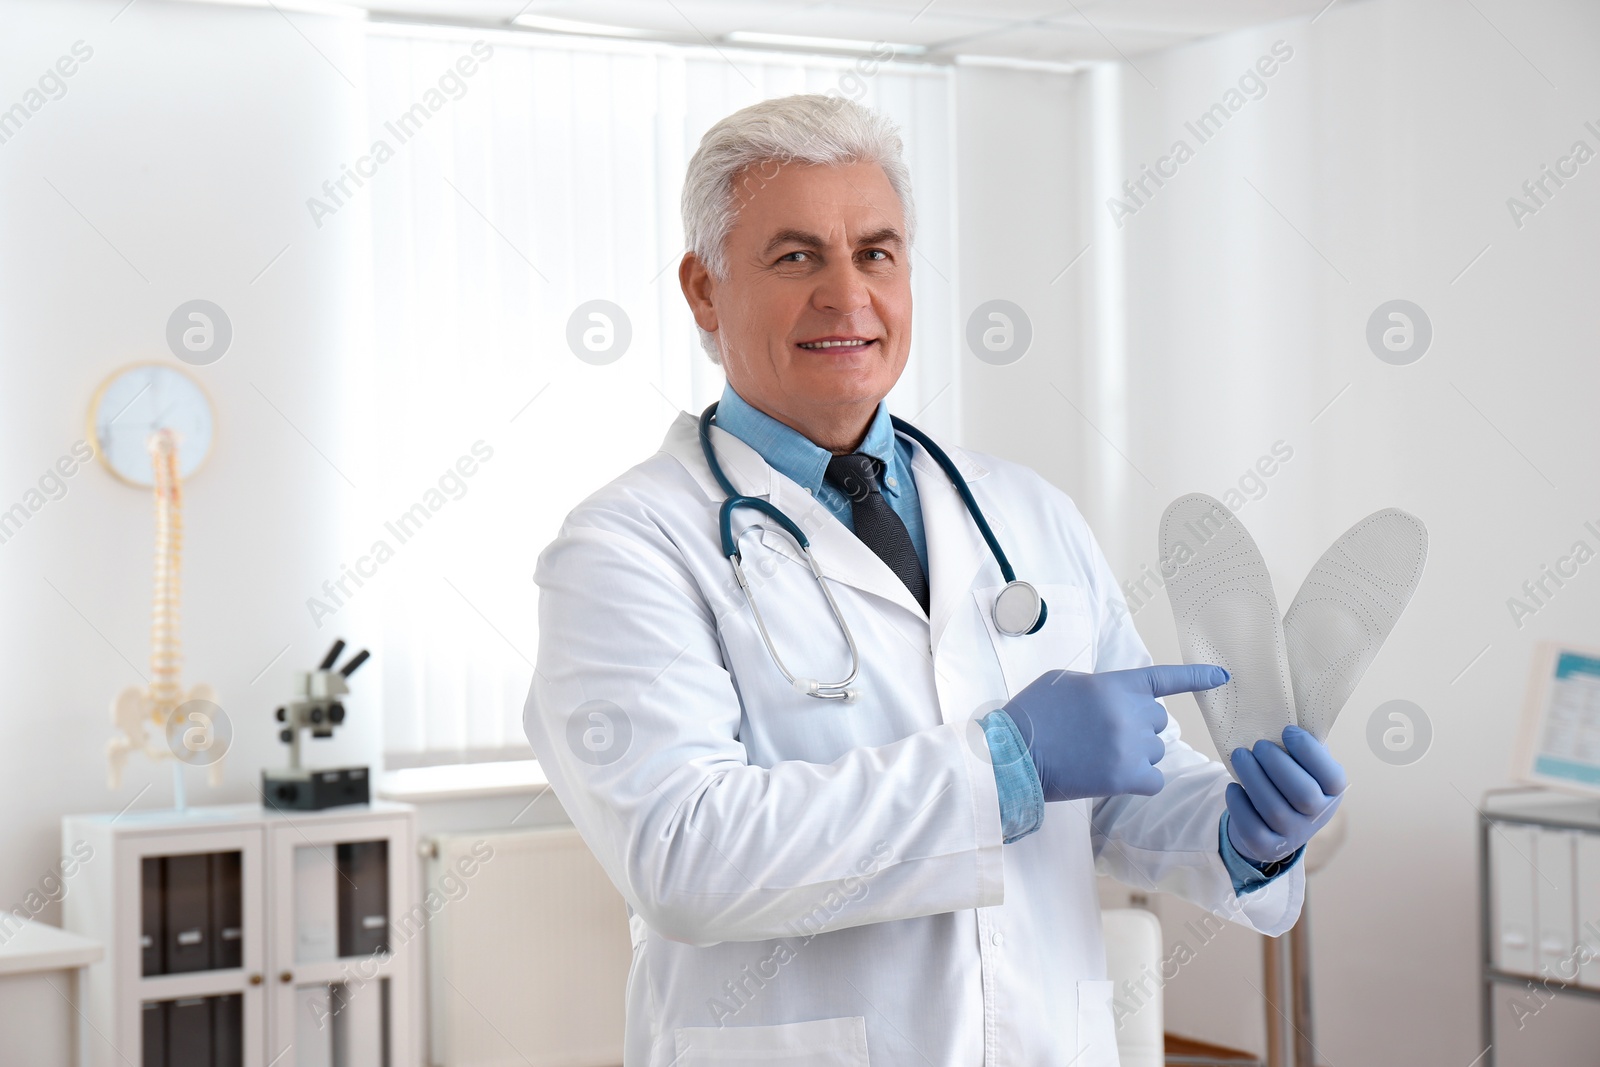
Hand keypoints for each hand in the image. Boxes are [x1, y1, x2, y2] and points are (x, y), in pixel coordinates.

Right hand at [1004, 664, 1229, 801]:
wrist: (1014, 754)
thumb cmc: (1033, 715)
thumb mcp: (1065, 682)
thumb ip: (1101, 686)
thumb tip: (1118, 698)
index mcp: (1115, 685)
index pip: (1166, 678)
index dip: (1197, 678)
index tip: (1223, 678)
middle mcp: (1130, 712)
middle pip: (1159, 721)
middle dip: (1138, 727)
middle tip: (1102, 735)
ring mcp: (1131, 746)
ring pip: (1156, 751)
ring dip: (1136, 754)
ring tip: (1097, 756)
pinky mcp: (1127, 777)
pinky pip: (1154, 779)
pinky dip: (1139, 781)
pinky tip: (1113, 777)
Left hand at [1226, 725, 1347, 864]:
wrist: (1271, 821)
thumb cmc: (1288, 778)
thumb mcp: (1303, 762)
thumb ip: (1303, 743)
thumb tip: (1288, 709)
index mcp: (1332, 791)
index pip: (1331, 776)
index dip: (1310, 752)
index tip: (1287, 730)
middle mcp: (1318, 816)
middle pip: (1302, 794)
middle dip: (1277, 765)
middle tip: (1258, 745)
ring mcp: (1294, 834)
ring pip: (1274, 809)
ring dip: (1253, 778)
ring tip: (1240, 756)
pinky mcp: (1267, 846)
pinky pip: (1253, 830)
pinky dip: (1240, 806)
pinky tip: (1233, 788)